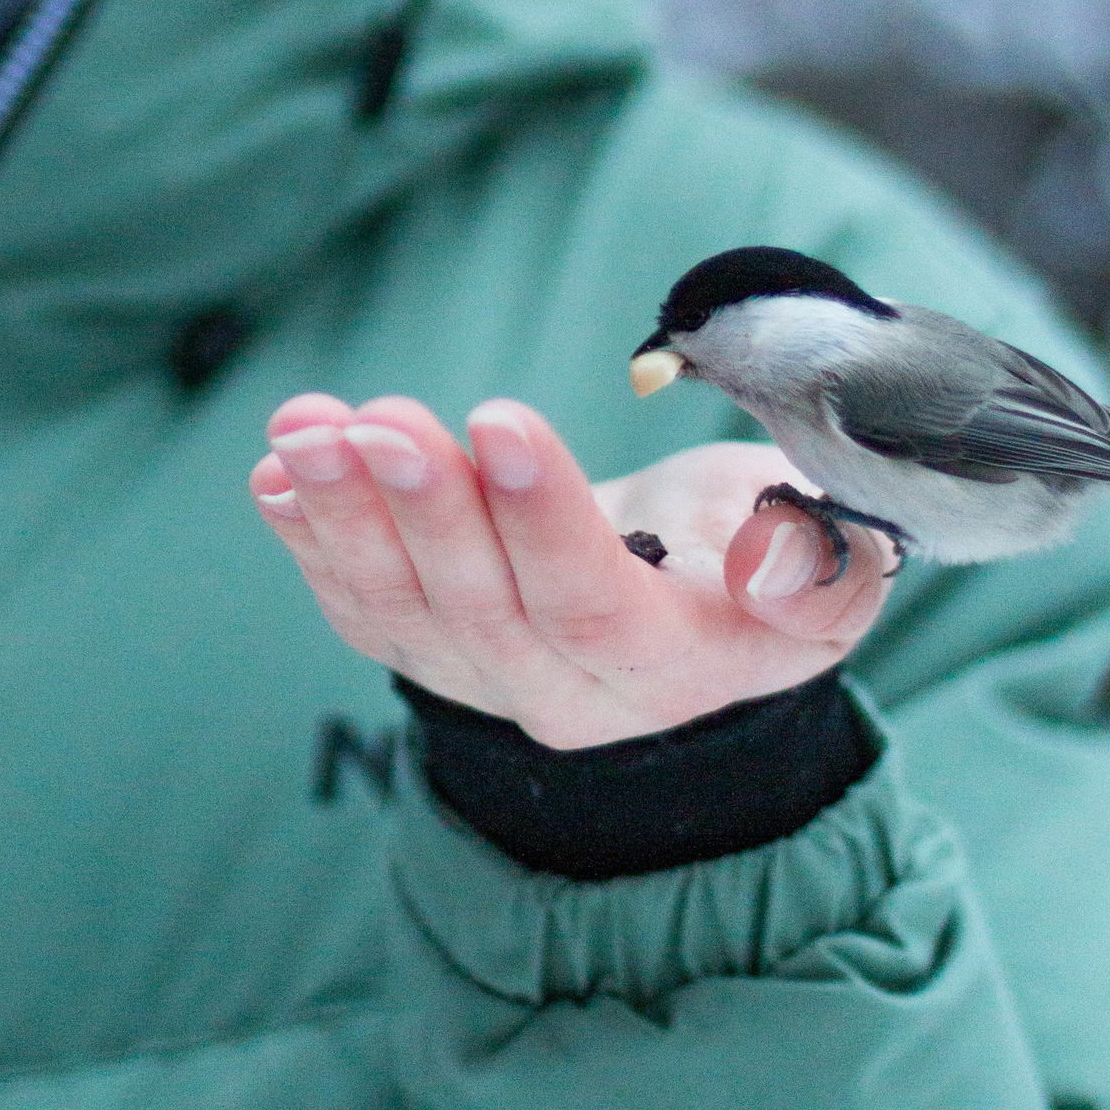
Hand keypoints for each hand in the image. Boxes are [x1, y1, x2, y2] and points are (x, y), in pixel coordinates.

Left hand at [250, 392, 894, 748]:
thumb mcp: (832, 566)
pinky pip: (357, 601)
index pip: (592, 606)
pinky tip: (277, 469)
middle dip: (426, 506)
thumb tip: (777, 554)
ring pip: (402, 606)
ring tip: (308, 429)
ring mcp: (480, 673)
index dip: (541, 519)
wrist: (690, 607)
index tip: (499, 417)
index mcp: (670, 667)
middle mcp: (562, 692)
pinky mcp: (425, 644)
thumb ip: (820, 567)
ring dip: (346, 512)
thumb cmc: (758, 557)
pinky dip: (310, 536)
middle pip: (482, 607)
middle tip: (383, 419)